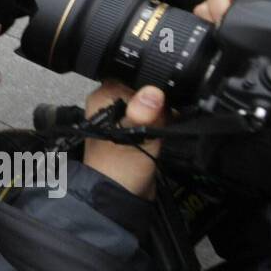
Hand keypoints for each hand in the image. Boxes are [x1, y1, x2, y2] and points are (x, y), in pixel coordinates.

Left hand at [82, 81, 164, 198]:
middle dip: (161, 98)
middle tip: (163, 118)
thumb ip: (142, 115)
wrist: (120, 197)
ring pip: (154, 100)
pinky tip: (167, 130)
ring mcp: (125, 114)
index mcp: (103, 96)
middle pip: (146, 85)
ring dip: (165, 111)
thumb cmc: (119, 171)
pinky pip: (157, 115)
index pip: (133, 73)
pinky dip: (166, 120)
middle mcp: (112, 101)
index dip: (153, 82)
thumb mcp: (133, 138)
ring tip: (161, 128)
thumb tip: (152, 93)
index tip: (163, 100)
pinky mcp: (138, 126)